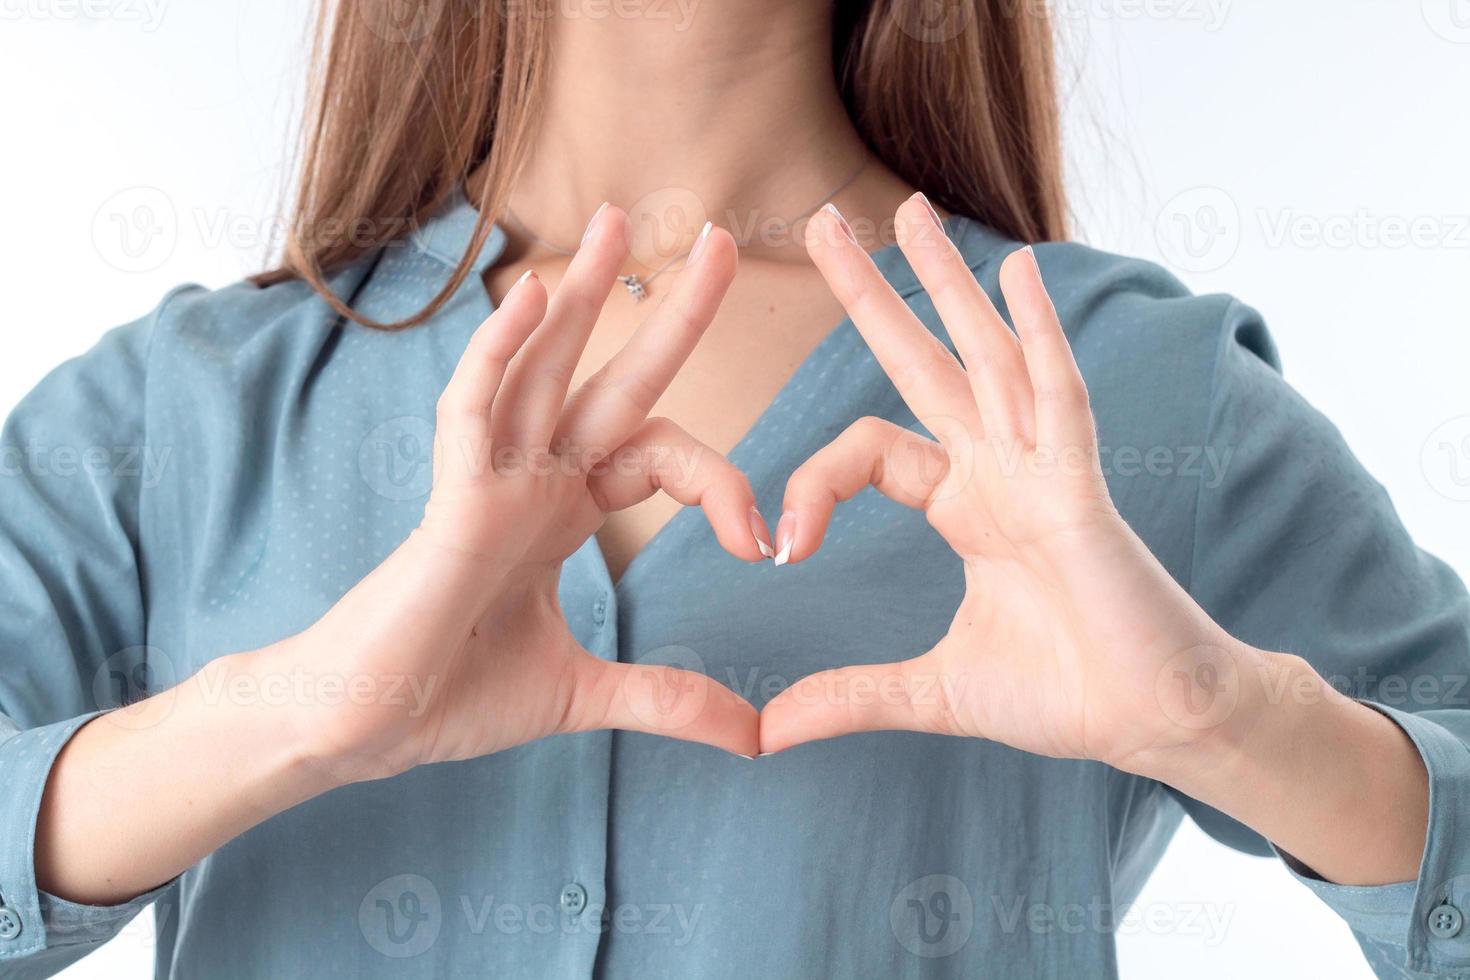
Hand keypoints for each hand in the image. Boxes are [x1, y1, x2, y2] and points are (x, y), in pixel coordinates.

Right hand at [267, 206, 763, 781]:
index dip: (719, 485)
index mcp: (564, 510)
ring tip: (620, 219)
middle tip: (722, 237)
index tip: (763, 544)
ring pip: (542, 368)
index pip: (657, 454)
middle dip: (666, 312)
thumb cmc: (454, 693)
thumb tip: (755, 738)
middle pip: (613, 378)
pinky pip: (471, 413)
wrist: (369, 729)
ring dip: (581, 293)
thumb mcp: (585, 693)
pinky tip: (529, 298)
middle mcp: (534, 479)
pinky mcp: (449, 504)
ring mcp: (490, 482)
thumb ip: (668, 699)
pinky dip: (496, 356)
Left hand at [760, 197, 1264, 774]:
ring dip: (949, 281)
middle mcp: (998, 470)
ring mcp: (1043, 469)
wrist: (1151, 721)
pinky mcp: (1082, 490)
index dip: (813, 484)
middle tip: (824, 220)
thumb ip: (850, 697)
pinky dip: (1041, 335)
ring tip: (910, 207)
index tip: (775, 548)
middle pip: (923, 361)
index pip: (869, 450)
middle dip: (874, 293)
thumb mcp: (932, 692)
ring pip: (987, 355)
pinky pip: (1060, 398)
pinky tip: (1020, 271)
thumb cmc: (1064, 694)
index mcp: (964, 505)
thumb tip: (765, 733)